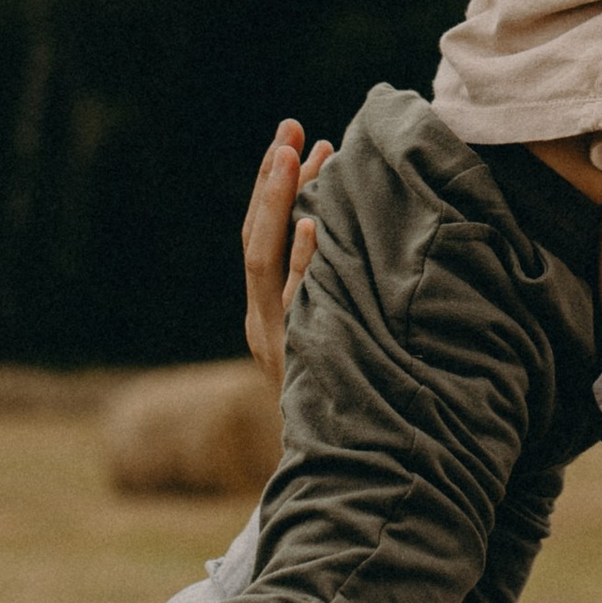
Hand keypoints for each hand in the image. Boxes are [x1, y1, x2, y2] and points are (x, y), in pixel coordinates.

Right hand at [242, 119, 331, 397]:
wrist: (342, 472)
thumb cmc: (344, 400)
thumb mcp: (326, 343)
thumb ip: (325, 292)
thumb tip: (345, 222)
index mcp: (265, 318)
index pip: (258, 239)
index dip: (271, 188)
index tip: (292, 137)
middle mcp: (264, 326)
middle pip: (256, 243)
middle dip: (271, 183)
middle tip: (290, 131)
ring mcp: (280, 342)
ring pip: (267, 265)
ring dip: (281, 205)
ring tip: (300, 156)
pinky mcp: (302, 356)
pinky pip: (300, 303)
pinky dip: (303, 262)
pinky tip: (312, 226)